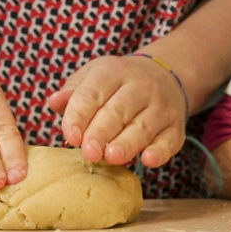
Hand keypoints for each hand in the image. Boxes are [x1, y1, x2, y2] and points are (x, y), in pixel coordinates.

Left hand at [49, 55, 186, 167]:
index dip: (79, 115)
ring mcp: (161, 107)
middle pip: (118, 111)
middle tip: (88, 152)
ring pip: (143, 126)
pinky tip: (148, 159)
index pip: (92, 93)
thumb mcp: (92, 78)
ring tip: (112, 158)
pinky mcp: (175, 127)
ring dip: (127, 143)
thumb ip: (72, 93)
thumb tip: (54, 102)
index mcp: (113, 72)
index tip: (70, 136)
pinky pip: (169, 140)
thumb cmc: (116, 85)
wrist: (164, 77)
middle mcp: (140, 87)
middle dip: (101, 133)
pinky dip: (160, 151)